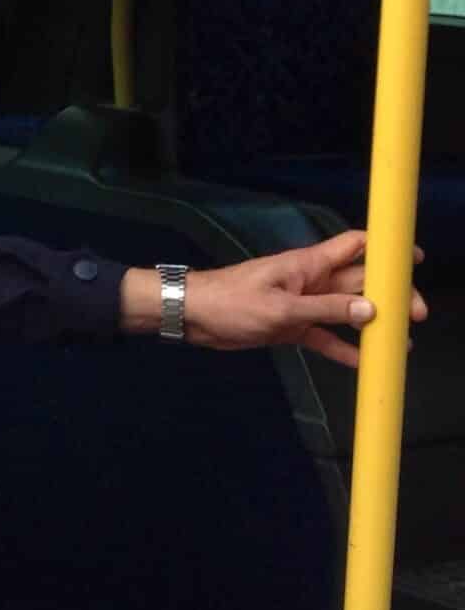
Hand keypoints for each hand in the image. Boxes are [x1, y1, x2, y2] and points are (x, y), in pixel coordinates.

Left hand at [139, 230, 429, 367]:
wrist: (192, 316)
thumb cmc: (231, 302)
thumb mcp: (280, 308)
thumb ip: (325, 310)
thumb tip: (372, 310)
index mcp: (308, 265)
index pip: (354, 246)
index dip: (385, 248)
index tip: (413, 258)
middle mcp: (311, 281)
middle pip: (360, 283)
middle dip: (391, 295)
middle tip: (417, 315)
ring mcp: (302, 304)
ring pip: (346, 311)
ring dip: (372, 324)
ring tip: (402, 342)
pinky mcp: (291, 326)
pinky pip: (323, 336)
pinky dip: (342, 348)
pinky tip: (364, 363)